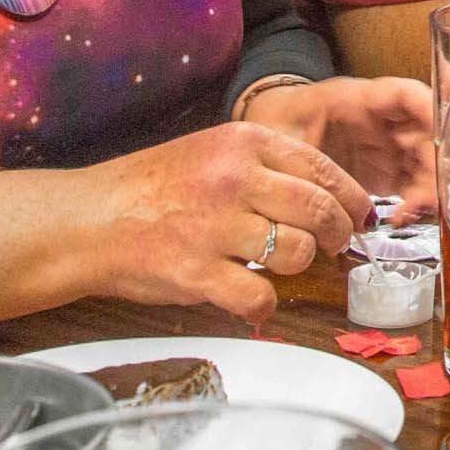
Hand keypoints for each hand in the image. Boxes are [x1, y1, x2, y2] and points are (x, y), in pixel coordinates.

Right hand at [64, 121, 372, 326]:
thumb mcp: (214, 152)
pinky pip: (259, 296)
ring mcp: (216, 226)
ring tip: (275, 264)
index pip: (324, 170)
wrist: (88, 219)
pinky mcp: (197, 272)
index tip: (361, 218)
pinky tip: (251, 298)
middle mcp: (235, 179)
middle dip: (338, 236)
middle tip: (334, 248)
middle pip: (321, 212)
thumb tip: (331, 195)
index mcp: (244, 143)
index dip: (353, 200)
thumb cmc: (152, 188)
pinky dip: (262, 305)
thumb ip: (269, 166)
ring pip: (298, 253)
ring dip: (296, 267)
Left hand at [243, 76, 436, 219]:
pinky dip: (417, 201)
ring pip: (428, 162)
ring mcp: (391, 146)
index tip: (447, 131)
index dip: (433, 108)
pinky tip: (403, 218)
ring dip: (430, 188)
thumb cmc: (276, 124)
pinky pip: (416, 184)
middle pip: (428, 134)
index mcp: (362, 99)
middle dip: (436, 164)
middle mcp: (386, 120)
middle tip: (426, 197)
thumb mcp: (282, 132)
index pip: (407, 96)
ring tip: (409, 214)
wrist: (273, 136)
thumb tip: (310, 179)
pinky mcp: (389, 172)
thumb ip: (297, 152)